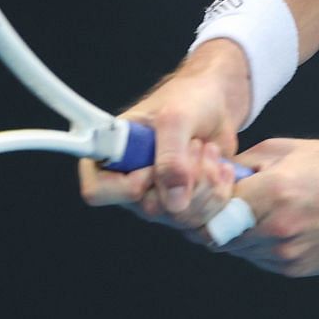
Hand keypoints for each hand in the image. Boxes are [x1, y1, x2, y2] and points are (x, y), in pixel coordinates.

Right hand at [78, 41, 250, 227]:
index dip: (129, 186)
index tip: (153, 165)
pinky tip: (221, 166)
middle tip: (195, 144)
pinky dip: (219, 192)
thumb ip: (171, 157)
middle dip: (184, 177)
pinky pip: (204, 217)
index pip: (98, 192)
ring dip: (205, 182)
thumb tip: (174, 203)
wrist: (217, 103)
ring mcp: (157, 197)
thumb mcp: (176, 118)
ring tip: (208, 149)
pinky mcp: (185, 204)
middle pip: (150, 209)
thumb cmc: (188, 100)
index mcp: (110, 155)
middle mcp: (128, 182)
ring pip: (181, 216)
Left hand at [211, 139, 318, 278]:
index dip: (198, 203)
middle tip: (216, 204)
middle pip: (215, 236)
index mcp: (273, 191)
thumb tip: (211, 173)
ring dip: (231, 233)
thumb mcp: (286, 149)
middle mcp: (277, 227)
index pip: (211, 210)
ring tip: (250, 212)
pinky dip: (253, 244)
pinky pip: (256, 259)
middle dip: (209, 220)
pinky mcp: (293, 268)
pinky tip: (271, 225)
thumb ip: (243, 164)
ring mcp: (285, 252)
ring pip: (233, 250)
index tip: (198, 194)